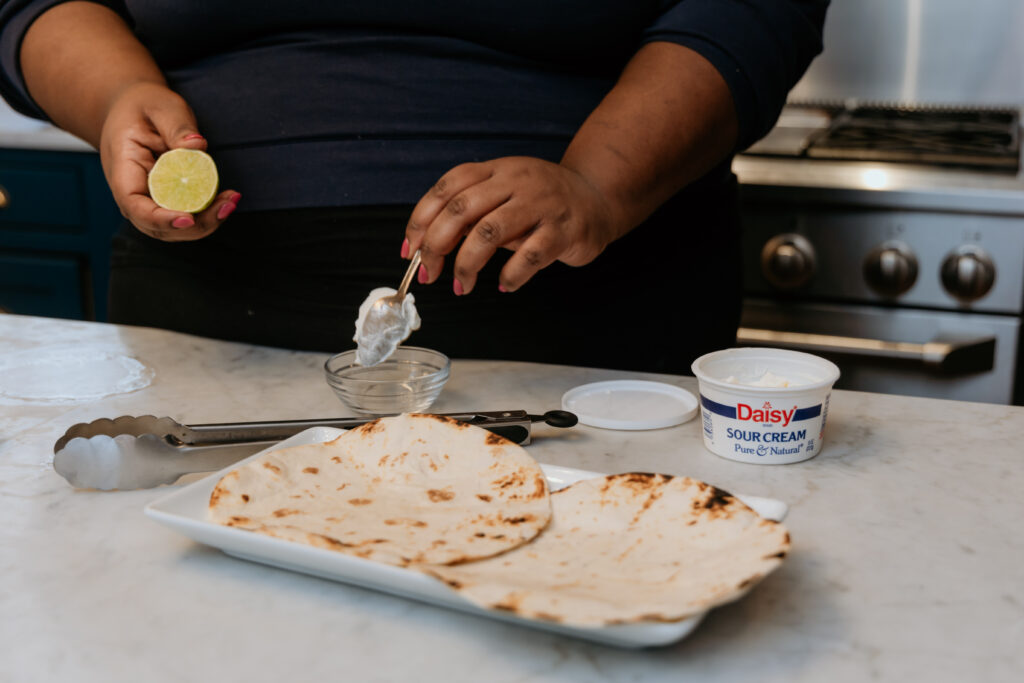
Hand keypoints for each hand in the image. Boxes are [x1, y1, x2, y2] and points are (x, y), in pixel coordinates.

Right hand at [99, 82, 238, 240]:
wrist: (134, 110)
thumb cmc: (144, 105)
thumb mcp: (160, 105)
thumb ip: (177, 125)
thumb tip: (197, 146)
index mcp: (122, 170)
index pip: (135, 207)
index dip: (161, 219)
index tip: (189, 219)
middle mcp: (132, 193)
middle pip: (158, 226)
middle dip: (195, 225)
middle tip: (226, 205)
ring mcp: (148, 201)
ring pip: (174, 228)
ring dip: (206, 222)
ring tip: (230, 201)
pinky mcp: (165, 201)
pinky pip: (185, 216)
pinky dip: (206, 214)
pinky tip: (226, 200)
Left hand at [404, 157, 620, 293]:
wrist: (598, 197)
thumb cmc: (543, 201)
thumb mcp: (504, 192)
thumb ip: (472, 211)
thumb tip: (429, 244)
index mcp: (496, 169)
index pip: (446, 187)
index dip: (421, 219)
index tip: (410, 250)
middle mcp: (516, 181)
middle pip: (461, 209)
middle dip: (437, 246)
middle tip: (430, 273)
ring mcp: (541, 204)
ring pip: (489, 232)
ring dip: (467, 265)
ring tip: (462, 285)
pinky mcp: (563, 230)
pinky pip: (529, 256)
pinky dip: (511, 276)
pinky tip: (506, 284)